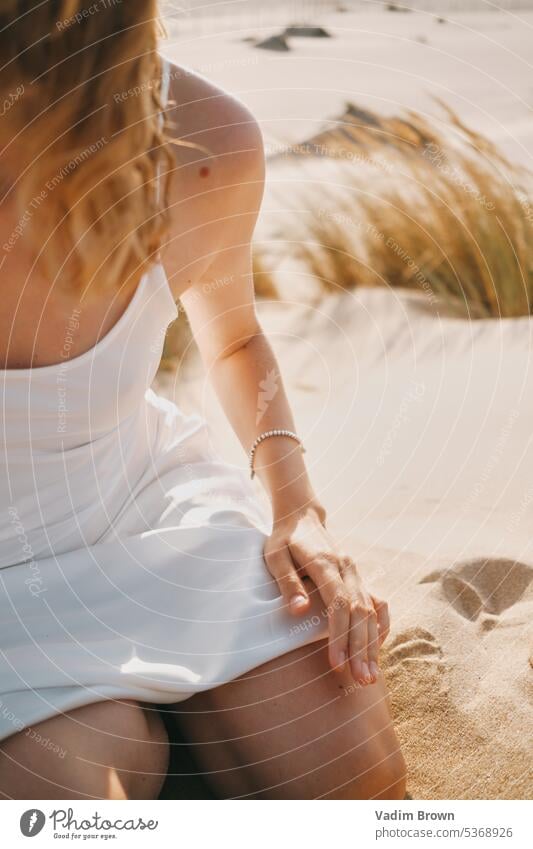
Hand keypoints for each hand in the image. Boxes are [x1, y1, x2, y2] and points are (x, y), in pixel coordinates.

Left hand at [263, 505, 389, 685]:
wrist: (302, 518)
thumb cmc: (284, 540)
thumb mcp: (275, 556)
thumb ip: (287, 582)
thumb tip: (298, 611)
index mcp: (325, 563)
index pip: (338, 604)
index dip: (339, 635)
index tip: (336, 664)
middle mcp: (347, 568)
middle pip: (360, 612)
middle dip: (361, 648)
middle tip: (362, 680)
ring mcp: (356, 573)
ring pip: (372, 611)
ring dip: (372, 644)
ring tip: (370, 675)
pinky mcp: (358, 578)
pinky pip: (377, 603)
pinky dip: (381, 626)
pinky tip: (377, 649)